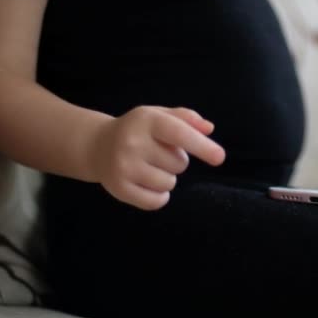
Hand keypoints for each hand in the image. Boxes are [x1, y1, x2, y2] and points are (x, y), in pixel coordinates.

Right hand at [91, 106, 224, 209]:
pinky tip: (146, 182)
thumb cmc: (139, 130)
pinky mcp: (119, 189)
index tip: (220, 158)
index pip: (179, 133)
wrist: (97, 146)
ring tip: (149, 166)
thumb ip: (186, 118)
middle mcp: (132, 142)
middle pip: (179, 163)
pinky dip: (159, 196)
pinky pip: (156, 201)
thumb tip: (209, 129)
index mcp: (146, 120)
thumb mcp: (159, 115)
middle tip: (157, 153)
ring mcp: (124, 167)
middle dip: (176, 160)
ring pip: (169, 183)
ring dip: (167, 178)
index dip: (202, 146)